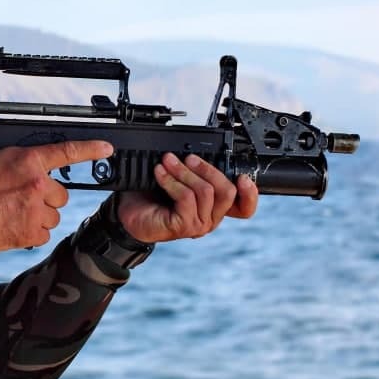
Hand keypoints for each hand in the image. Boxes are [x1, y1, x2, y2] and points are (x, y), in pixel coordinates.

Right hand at [0, 140, 113, 251]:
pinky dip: (31, 235)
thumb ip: (27, 165)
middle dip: (47, 200)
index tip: (107, 148)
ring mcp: (36, 210)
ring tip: (15, 214)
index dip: (90, 149)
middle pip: (61, 195)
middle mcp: (38, 184)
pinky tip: (14, 227)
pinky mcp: (31, 233)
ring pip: (53, 217)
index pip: (67, 151)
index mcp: (30, 161)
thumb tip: (41, 173)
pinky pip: (43, 235)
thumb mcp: (1, 159)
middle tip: (24, 200)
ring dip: (39, 218)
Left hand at [117, 153, 257, 243]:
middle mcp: (211, 218)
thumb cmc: (152, 195)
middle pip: (227, 192)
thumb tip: (199, 151)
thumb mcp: (179, 179)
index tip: (242, 177)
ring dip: (185, 172)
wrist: (128, 213)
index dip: (250, 193)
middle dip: (208, 168)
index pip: (245, 207)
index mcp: (215, 207)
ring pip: (206, 191)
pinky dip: (172, 181)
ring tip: (167, 162)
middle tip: (189, 158)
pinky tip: (160, 174)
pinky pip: (186, 197)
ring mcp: (199, 224)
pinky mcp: (183, 226)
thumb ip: (196, 172)